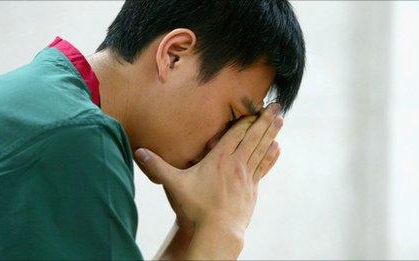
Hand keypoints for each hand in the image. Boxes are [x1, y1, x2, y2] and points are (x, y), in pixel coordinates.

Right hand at [135, 103, 282, 235]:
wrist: (217, 232)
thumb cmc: (195, 207)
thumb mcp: (174, 185)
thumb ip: (158, 167)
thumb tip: (138, 152)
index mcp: (220, 159)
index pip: (236, 133)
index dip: (246, 119)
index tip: (255, 106)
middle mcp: (236, 164)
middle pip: (253, 137)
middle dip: (265, 120)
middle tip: (276, 106)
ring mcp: (246, 177)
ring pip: (261, 150)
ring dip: (271, 134)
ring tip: (280, 120)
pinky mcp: (252, 190)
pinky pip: (263, 167)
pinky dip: (270, 156)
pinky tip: (276, 148)